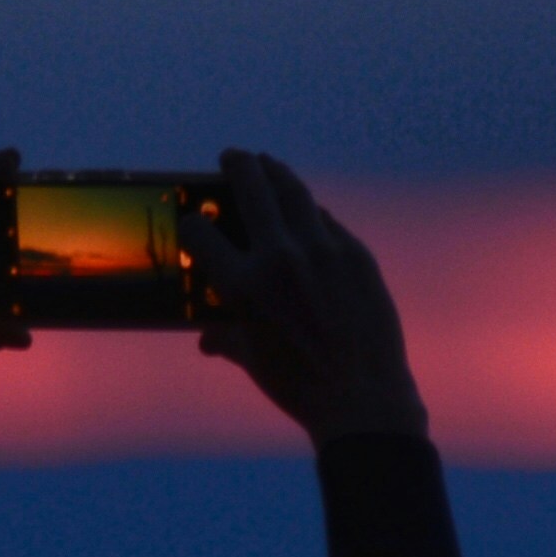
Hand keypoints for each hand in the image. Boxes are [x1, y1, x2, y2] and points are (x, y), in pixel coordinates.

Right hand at [190, 149, 427, 445]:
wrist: (363, 399)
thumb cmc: (299, 386)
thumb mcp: (251, 360)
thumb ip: (225, 338)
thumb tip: (207, 340)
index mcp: (244, 284)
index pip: (201, 233)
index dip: (192, 226)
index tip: (194, 224)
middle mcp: (281, 257)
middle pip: (252, 187)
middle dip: (237, 165)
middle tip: (231, 157)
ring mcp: (324, 250)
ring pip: (294, 192)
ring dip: (276, 173)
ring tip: (267, 165)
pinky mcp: (357, 255)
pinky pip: (327, 223)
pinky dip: (311, 214)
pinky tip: (307, 214)